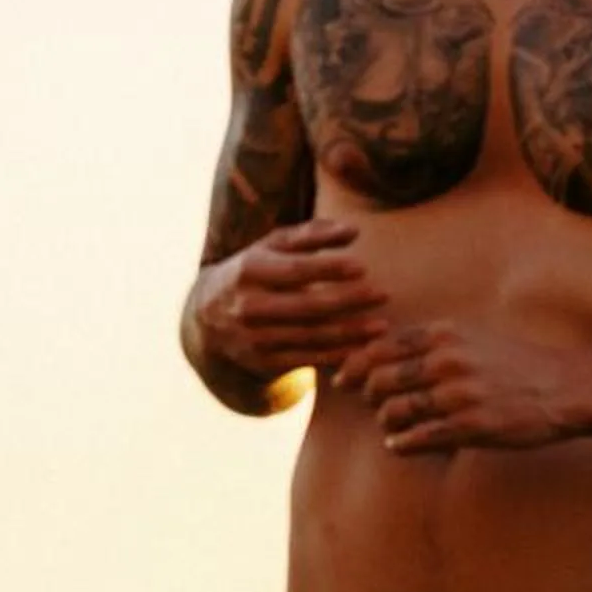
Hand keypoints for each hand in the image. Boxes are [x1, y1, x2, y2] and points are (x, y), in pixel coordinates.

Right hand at [194, 218, 388, 379]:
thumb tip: (355, 230)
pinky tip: (365, 350)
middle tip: (384, 295)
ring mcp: (255, 336)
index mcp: (249, 270)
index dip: (329, 269)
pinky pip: (309, 359)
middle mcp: (249, 305)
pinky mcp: (264, 361)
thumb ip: (313, 236)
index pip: (296, 270)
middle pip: (308, 305)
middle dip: (349, 301)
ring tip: (383, 326)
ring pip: (312, 336)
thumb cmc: (254, 272)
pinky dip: (338, 355)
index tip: (362, 268)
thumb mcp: (272, 248)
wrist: (207, 318)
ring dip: (351, 333)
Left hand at [334, 320, 591, 454]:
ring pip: (395, 411)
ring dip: (387, 423)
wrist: (568, 389)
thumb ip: (433, 343)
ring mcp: (459, 395)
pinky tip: (400, 446)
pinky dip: (401, 444)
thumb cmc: (520, 364)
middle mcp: (446, 361)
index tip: (345, 381)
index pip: (377, 348)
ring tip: (392, 429)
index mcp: (443, 335)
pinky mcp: (472, 426)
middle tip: (375, 407)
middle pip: (379, 380)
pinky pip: (419, 438)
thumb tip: (389, 353)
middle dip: (369, 397)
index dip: (353, 366)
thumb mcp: (474, 338)